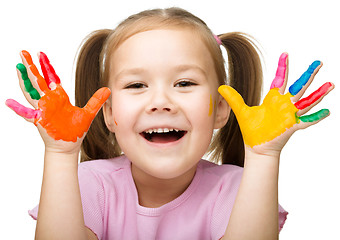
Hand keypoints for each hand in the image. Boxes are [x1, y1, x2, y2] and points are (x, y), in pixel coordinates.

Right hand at [6, 51, 110, 150]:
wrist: (69, 146)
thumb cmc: (75, 131)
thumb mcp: (88, 113)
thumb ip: (96, 101)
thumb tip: (107, 89)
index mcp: (59, 97)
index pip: (51, 78)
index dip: (46, 67)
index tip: (41, 54)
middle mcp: (49, 101)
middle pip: (38, 81)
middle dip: (31, 66)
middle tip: (23, 52)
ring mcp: (43, 110)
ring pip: (31, 92)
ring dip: (24, 81)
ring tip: (18, 68)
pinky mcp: (40, 120)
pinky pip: (26, 114)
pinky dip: (18, 108)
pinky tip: (8, 101)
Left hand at [218, 53, 333, 154]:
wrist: (256, 148)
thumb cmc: (252, 130)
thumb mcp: (242, 111)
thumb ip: (233, 98)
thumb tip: (220, 87)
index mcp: (274, 100)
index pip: (281, 79)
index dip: (283, 67)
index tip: (285, 54)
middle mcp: (284, 105)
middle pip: (300, 86)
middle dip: (309, 75)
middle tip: (318, 62)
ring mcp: (290, 115)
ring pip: (307, 101)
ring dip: (319, 94)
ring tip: (330, 84)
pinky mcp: (292, 126)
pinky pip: (306, 121)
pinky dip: (316, 117)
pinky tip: (327, 111)